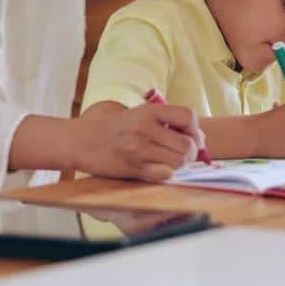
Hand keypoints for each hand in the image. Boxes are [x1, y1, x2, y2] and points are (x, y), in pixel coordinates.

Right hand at [72, 103, 205, 181]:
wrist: (82, 140)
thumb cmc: (117, 128)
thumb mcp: (141, 115)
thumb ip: (169, 122)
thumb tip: (202, 139)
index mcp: (150, 111)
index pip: (188, 116)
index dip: (196, 130)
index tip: (193, 137)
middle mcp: (145, 127)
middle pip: (187, 144)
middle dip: (192, 153)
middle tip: (185, 155)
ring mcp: (138, 148)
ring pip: (178, 161)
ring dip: (180, 165)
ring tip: (171, 162)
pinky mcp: (131, 167)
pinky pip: (163, 174)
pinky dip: (166, 174)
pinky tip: (159, 169)